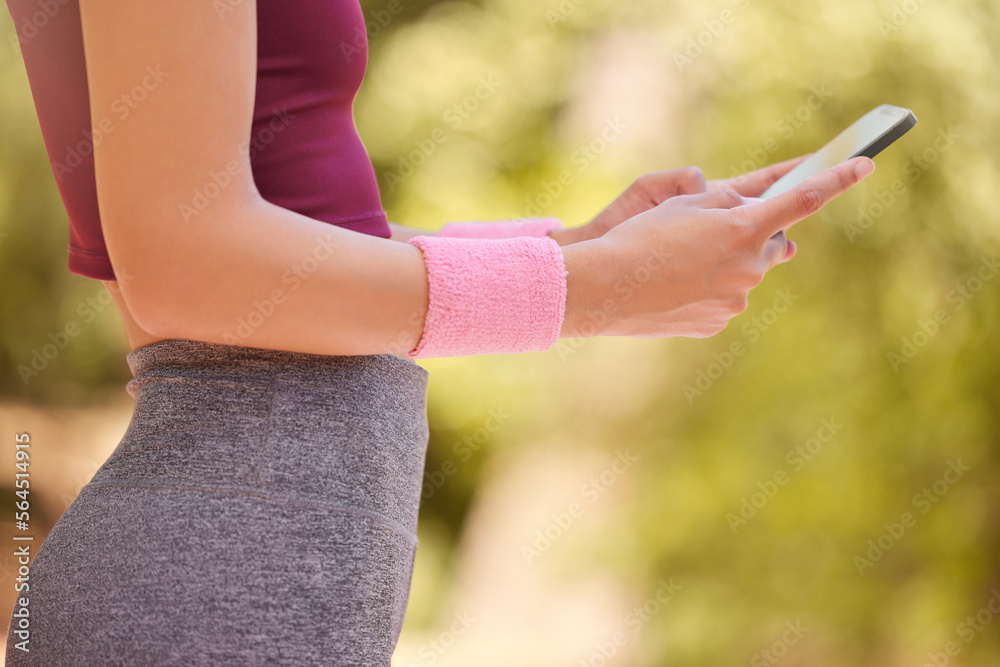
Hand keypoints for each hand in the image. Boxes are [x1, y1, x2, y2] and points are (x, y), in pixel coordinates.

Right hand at [559, 156, 874, 338]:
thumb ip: (730, 203)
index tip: (866, 165)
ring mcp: (735, 299)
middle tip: (713, 230)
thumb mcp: (684, 203)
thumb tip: (758, 215)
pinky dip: (708, 289)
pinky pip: (723, 299)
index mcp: (744, 228)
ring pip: (744, 274)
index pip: (805, 199)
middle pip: (769, 244)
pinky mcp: (716, 322)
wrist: (603, 288)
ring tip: (679, 261)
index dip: (839, 179)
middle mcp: (749, 266)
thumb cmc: (639, 236)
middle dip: (750, 234)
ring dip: (725, 263)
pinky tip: (675, 285)